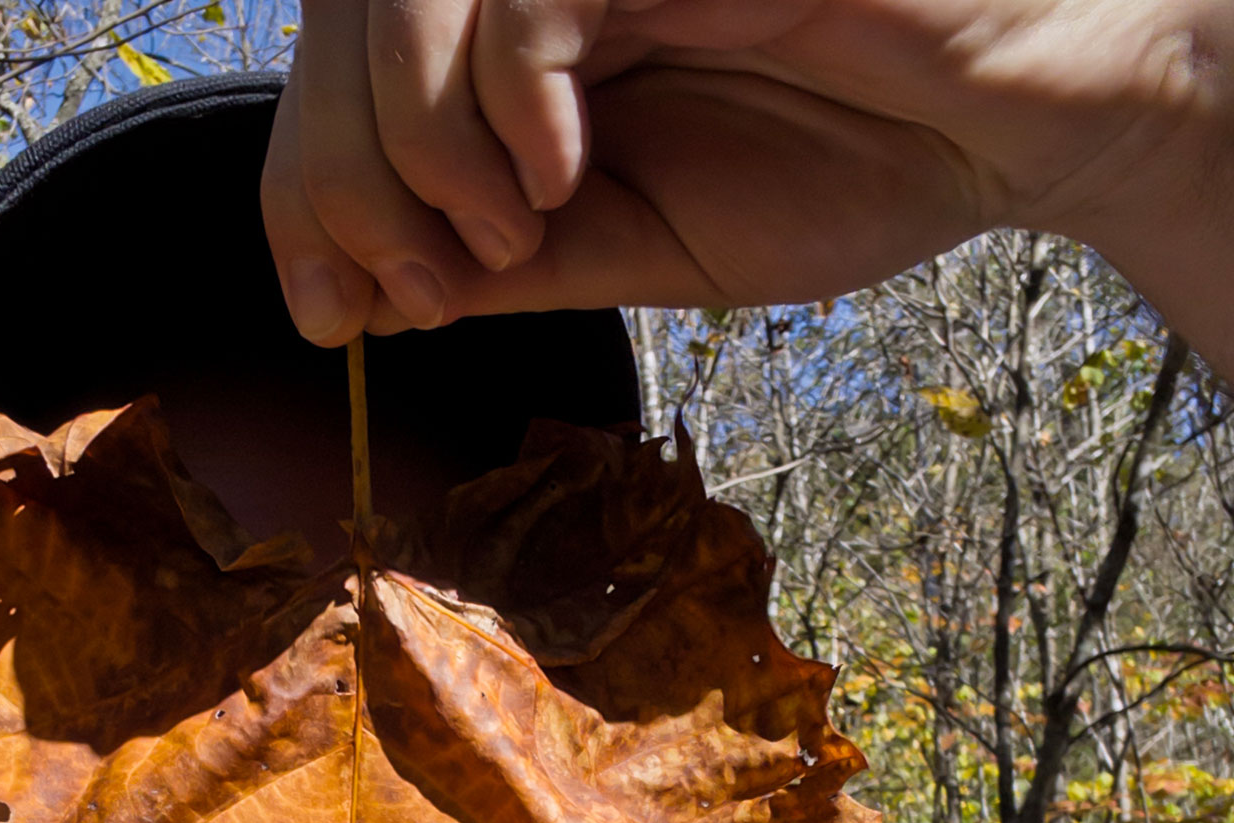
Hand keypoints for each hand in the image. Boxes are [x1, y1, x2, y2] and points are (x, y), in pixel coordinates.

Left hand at [260, 0, 1233, 363]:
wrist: (993, 130)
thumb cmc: (836, 173)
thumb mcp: (635, 253)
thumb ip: (510, 261)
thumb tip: (376, 295)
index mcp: (519, 57)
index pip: (340, 93)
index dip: (304, 198)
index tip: (336, 309)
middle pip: (341, 37)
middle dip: (342, 184)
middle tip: (417, 288)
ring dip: (419, 145)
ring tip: (507, 237)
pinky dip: (510, 98)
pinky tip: (561, 179)